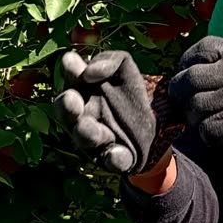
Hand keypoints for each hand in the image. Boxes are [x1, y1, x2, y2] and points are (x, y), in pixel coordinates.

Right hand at [54, 51, 158, 174]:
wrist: (155, 124)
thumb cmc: (129, 93)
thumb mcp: (125, 70)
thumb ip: (111, 62)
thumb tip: (89, 71)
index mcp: (82, 89)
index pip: (71, 77)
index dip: (70, 71)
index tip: (72, 62)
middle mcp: (81, 115)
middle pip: (67, 111)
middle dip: (67, 106)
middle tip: (71, 99)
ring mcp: (95, 139)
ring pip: (84, 137)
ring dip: (86, 132)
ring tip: (90, 127)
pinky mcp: (113, 158)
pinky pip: (111, 161)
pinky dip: (113, 158)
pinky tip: (116, 153)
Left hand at [167, 36, 222, 182]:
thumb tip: (187, 68)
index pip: (202, 49)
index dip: (188, 62)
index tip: (187, 74)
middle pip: (190, 79)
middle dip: (180, 93)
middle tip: (184, 102)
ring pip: (195, 107)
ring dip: (195, 117)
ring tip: (210, 119)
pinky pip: (206, 130)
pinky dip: (208, 134)